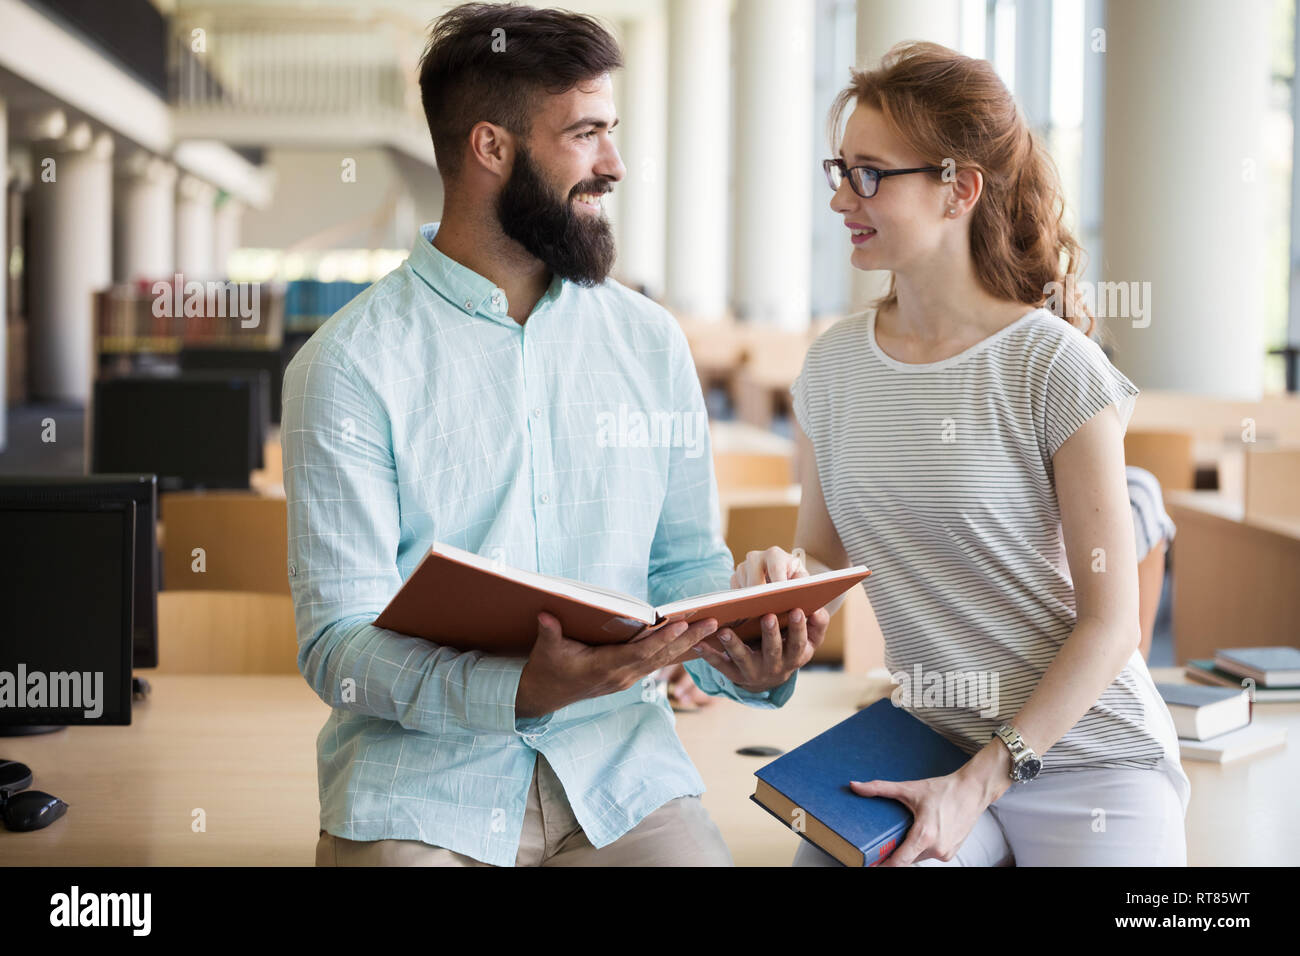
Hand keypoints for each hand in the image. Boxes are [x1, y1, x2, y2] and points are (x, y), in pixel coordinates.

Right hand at [515, 613, 717, 718]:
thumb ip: (550, 631)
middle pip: (660, 656)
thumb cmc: (547, 669)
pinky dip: (674, 650)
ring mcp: (626, 678)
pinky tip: (691, 641)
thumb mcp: (546, 650)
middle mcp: (622, 675)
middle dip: (688, 639)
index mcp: (605, 667)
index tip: (681, 624)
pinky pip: (656, 662)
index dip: (661, 638)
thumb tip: (546, 614)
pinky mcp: (627, 676)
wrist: (545, 696)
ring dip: (687, 644)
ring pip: (662, 660)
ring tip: (711, 628)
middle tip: (713, 622)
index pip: (640, 652)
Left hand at [694, 547, 829, 691]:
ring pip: (743, 658)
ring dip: (733, 645)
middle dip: (771, 634)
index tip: (797, 609)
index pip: (799, 644)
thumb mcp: (807, 640)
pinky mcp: (733, 674)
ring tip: (724, 630)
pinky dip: (708, 655)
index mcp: (795, 657)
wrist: (769, 678)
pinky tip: (698, 643)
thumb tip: (818, 610)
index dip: (799, 628)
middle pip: (773, 650)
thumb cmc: (789, 647)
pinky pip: (720, 665)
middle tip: (767, 615)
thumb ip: (816, 625)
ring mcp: (753, 672)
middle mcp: (775, 667)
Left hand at [850, 767, 992, 866]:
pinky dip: (922, 846)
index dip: (883, 864)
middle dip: (895, 851)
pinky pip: (930, 854)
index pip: (899, 862)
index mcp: (924, 836)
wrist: (973, 791)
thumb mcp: (909, 789)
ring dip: (910, 848)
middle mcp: (936, 848)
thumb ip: (879, 788)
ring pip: (918, 856)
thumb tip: (855, 785)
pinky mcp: (951, 852)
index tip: (871, 863)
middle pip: (907, 858)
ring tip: (907, 830)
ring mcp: (945, 852)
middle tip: (885, 840)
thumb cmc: (943, 790)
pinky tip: (922, 832)